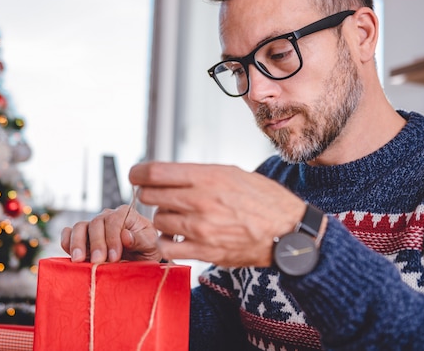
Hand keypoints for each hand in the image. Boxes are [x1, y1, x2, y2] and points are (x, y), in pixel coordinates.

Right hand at [60, 203, 161, 263]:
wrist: (140, 260)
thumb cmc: (147, 250)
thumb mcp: (151, 246)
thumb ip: (141, 240)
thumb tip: (125, 235)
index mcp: (126, 214)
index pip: (114, 220)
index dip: (112, 238)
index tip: (115, 257)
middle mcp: (107, 216)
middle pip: (95, 223)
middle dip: (96, 244)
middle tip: (98, 261)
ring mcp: (93, 226)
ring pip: (79, 227)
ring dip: (77, 243)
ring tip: (79, 260)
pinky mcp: (82, 237)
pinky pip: (69, 233)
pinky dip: (66, 241)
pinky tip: (70, 254)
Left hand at [129, 162, 305, 266]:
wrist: (287, 231)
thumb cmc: (262, 199)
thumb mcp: (231, 173)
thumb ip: (197, 174)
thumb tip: (167, 175)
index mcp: (207, 177)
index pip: (154, 172)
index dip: (138, 173)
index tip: (136, 175)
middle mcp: (200, 201)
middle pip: (149, 196)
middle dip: (150, 194)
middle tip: (159, 196)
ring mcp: (200, 228)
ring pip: (158, 220)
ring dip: (163, 218)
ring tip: (178, 217)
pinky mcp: (203, 251)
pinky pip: (167, 246)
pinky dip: (168, 241)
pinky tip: (179, 236)